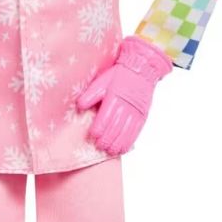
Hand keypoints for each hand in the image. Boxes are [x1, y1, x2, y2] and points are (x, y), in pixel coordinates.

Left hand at [75, 36, 171, 154]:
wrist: (141, 70)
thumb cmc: (118, 75)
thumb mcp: (101, 81)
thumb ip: (90, 95)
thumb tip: (79, 106)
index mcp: (114, 97)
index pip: (106, 117)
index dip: (99, 128)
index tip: (93, 136)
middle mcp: (126, 106)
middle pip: (115, 127)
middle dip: (107, 139)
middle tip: (100, 146)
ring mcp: (135, 112)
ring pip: (126, 132)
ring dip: (118, 143)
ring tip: (110, 151)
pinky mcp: (142, 116)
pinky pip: (135, 132)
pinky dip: (129, 142)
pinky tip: (123, 149)